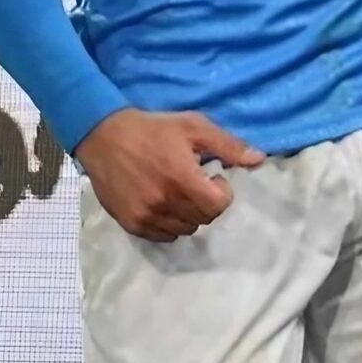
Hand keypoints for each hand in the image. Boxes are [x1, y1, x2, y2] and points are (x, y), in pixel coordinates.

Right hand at [76, 108, 262, 241]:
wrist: (102, 135)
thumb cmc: (152, 128)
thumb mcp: (193, 126)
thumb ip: (228, 145)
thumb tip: (259, 159)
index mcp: (183, 179)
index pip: (218, 205)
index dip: (222, 192)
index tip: (213, 176)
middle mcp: (166, 203)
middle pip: (203, 219)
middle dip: (206, 201)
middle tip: (195, 182)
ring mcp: (147, 216)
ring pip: (184, 229)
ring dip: (189, 214)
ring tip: (178, 192)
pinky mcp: (131, 223)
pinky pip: (162, 235)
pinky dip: (169, 223)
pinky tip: (163, 202)